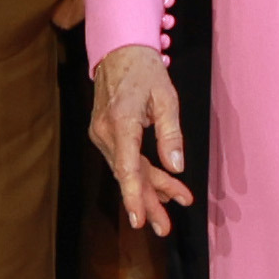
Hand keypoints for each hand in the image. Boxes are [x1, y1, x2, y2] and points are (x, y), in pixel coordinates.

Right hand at [89, 44, 193, 236]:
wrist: (118, 50)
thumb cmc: (145, 70)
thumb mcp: (167, 97)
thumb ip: (171, 133)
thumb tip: (176, 166)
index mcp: (122, 122)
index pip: (128, 167)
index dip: (135, 195)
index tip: (139, 219)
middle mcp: (105, 131)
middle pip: (128, 175)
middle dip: (148, 202)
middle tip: (165, 228)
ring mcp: (101, 133)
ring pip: (127, 170)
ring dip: (150, 189)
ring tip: (173, 207)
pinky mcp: (104, 134)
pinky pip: (124, 160)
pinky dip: (142, 174)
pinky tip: (160, 188)